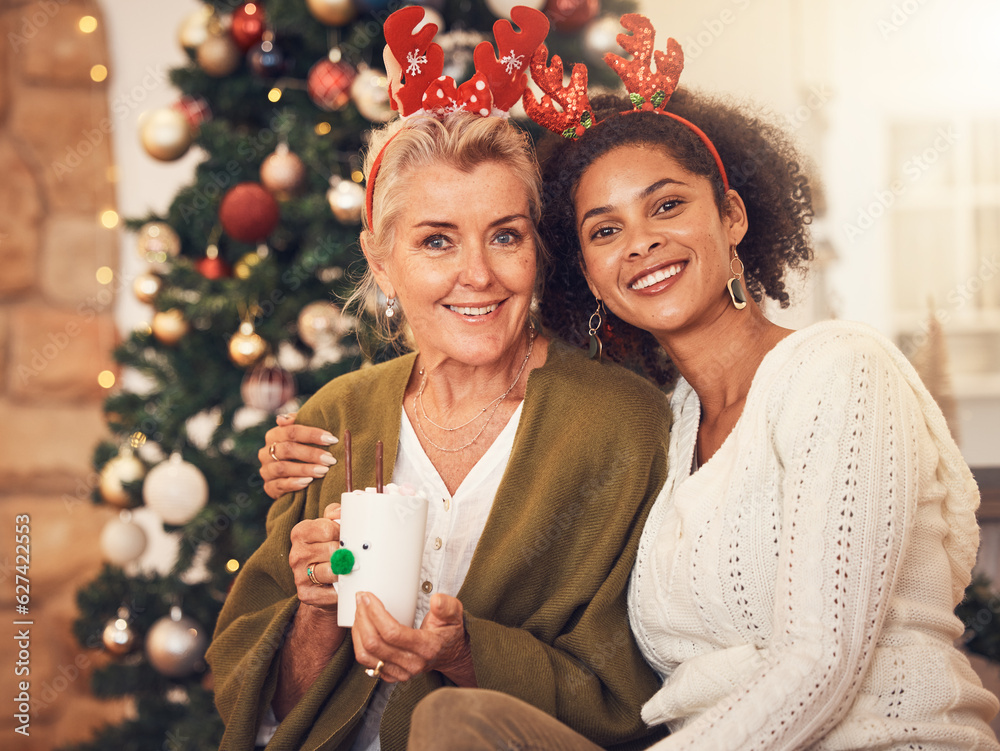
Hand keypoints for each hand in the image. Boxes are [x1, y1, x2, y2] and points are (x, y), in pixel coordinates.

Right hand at [259, 412, 338, 498]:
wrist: (293, 479)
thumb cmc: (302, 452)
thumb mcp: (302, 437)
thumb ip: (297, 424)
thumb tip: (282, 419)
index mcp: (274, 435)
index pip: (291, 431)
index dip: (312, 434)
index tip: (332, 439)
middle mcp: (266, 452)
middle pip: (287, 449)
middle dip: (311, 454)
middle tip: (330, 459)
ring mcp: (266, 470)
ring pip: (283, 468)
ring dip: (305, 469)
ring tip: (323, 471)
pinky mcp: (268, 487)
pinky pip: (279, 485)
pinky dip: (294, 483)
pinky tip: (308, 482)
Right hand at [288, 503, 343, 613]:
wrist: (321, 581)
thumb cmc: (328, 548)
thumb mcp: (329, 526)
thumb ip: (334, 514)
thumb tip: (341, 512)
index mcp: (300, 532)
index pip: (326, 529)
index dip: (342, 533)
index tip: (348, 537)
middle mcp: (296, 554)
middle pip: (332, 550)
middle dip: (347, 553)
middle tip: (355, 554)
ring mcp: (299, 575)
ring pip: (332, 571)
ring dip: (346, 571)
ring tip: (352, 568)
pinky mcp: (305, 594)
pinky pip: (331, 592)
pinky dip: (342, 589)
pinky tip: (344, 585)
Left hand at [351, 592, 474, 685]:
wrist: (450, 654)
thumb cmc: (449, 632)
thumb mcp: (455, 614)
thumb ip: (447, 606)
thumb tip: (436, 600)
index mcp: (426, 648)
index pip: (392, 632)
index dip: (375, 613)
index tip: (368, 596)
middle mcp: (412, 664)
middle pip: (375, 643)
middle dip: (363, 618)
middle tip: (360, 599)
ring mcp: (400, 672)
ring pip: (366, 655)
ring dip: (358, 630)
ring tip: (359, 611)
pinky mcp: (391, 675)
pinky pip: (366, 662)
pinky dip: (359, 643)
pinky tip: (362, 627)